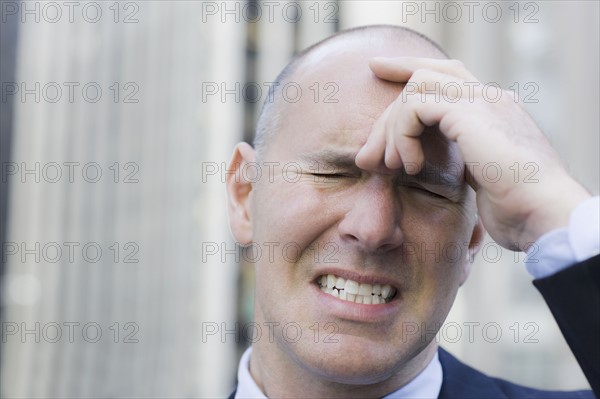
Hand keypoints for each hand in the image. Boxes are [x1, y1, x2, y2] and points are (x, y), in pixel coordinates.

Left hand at [355, 57, 589, 250]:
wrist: (543, 213)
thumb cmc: (515, 207)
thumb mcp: (478, 177)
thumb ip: (454, 161)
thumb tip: (417, 163)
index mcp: (491, 108)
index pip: (444, 74)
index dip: (407, 69)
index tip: (377, 70)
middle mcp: (487, 96)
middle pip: (424, 75)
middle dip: (388, 113)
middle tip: (368, 155)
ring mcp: (481, 100)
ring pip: (415, 87)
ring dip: (393, 128)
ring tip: (393, 166)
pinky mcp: (469, 112)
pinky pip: (415, 106)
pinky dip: (403, 136)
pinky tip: (412, 167)